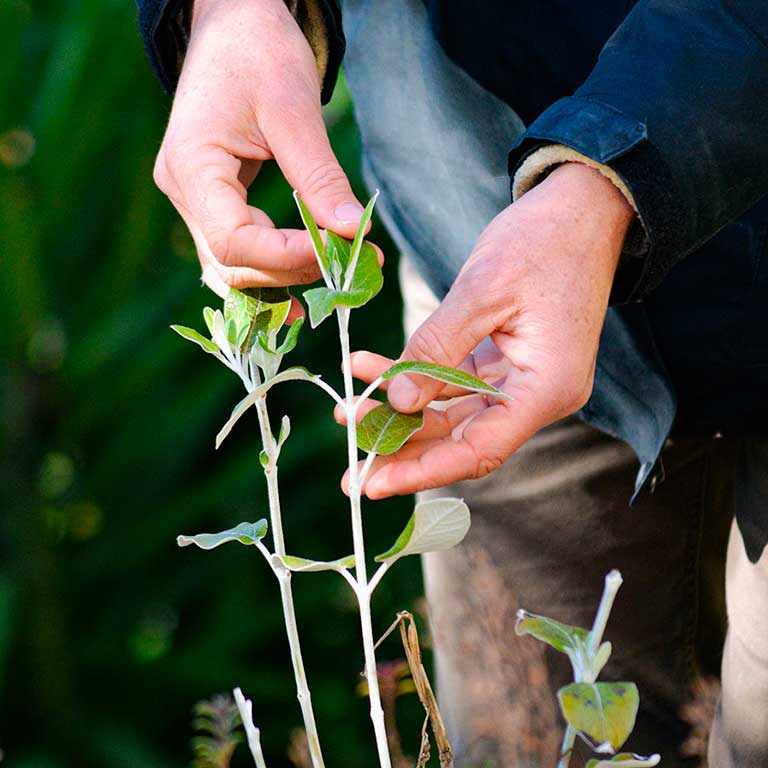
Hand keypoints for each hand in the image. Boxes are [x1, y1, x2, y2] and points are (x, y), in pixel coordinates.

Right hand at [153, 0, 365, 301]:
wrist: (234, 23)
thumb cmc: (259, 51)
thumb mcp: (294, 111)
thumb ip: (321, 177)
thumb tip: (355, 233)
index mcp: (191, 166)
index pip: (234, 242)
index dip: (288, 256)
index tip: (341, 249)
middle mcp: (183, 192)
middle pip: (234, 264)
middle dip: (294, 270)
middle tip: (354, 264)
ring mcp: (194, 200)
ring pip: (235, 266)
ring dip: (288, 275)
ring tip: (340, 269)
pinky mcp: (213, 201)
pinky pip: (241, 250)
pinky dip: (277, 263)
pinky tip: (312, 267)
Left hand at [348, 163, 633, 497]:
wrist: (582, 206)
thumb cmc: (543, 239)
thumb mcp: (481, 291)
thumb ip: (435, 349)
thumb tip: (397, 402)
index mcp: (545, 388)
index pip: (477, 451)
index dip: (421, 472)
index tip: (371, 484)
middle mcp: (537, 395)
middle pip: (461, 441)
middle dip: (402, 452)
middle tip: (350, 470)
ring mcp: (523, 380)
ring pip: (452, 415)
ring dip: (400, 414)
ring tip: (349, 409)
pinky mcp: (507, 362)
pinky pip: (454, 383)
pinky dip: (415, 377)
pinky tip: (371, 369)